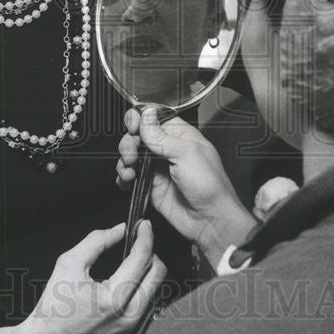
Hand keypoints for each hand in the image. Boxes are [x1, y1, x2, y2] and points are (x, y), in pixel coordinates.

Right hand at [14, 221, 165, 333]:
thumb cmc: (53, 305)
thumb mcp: (69, 263)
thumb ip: (97, 241)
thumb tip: (121, 229)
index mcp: (114, 298)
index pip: (142, 258)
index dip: (145, 236)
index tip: (143, 224)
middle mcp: (129, 316)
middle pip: (159, 273)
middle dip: (151, 251)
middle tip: (138, 241)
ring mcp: (132, 329)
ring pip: (157, 289)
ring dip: (148, 270)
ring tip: (131, 260)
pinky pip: (149, 305)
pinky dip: (144, 288)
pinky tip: (129, 281)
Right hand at [116, 107, 254, 268]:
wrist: (210, 219)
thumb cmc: (209, 185)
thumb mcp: (185, 153)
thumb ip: (160, 136)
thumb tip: (146, 114)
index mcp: (180, 135)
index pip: (154, 119)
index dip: (139, 120)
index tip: (132, 127)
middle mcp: (168, 150)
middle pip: (138, 136)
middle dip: (129, 143)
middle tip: (131, 155)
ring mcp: (158, 168)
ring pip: (131, 156)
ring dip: (123, 161)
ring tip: (129, 171)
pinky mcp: (151, 186)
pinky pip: (131, 177)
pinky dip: (123, 177)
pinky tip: (127, 180)